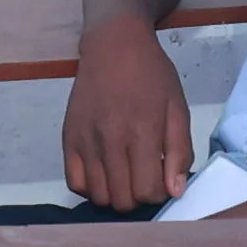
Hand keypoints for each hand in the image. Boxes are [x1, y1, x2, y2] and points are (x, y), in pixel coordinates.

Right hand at [62, 19, 192, 209]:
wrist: (113, 46)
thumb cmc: (152, 76)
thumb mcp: (177, 108)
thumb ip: (179, 152)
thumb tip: (174, 191)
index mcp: (142, 132)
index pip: (148, 191)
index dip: (160, 193)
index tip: (162, 178)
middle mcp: (109, 141)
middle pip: (122, 200)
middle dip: (138, 197)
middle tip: (144, 177)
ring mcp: (85, 142)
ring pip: (98, 196)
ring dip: (115, 195)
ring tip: (125, 176)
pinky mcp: (68, 140)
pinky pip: (74, 183)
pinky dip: (91, 188)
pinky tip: (104, 173)